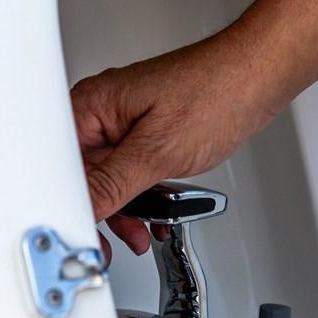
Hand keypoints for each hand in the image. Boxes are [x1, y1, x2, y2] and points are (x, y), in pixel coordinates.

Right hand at [70, 26, 284, 254]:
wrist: (255, 78)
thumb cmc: (215, 92)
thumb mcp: (158, 151)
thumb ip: (114, 184)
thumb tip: (84, 208)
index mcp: (92, 106)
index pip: (61, 165)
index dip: (72, 203)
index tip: (86, 232)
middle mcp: (102, 113)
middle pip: (83, 175)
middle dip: (103, 212)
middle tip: (117, 240)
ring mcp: (124, 124)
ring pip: (108, 179)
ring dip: (126, 209)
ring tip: (142, 230)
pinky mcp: (145, 135)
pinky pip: (131, 173)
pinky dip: (142, 197)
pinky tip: (156, 214)